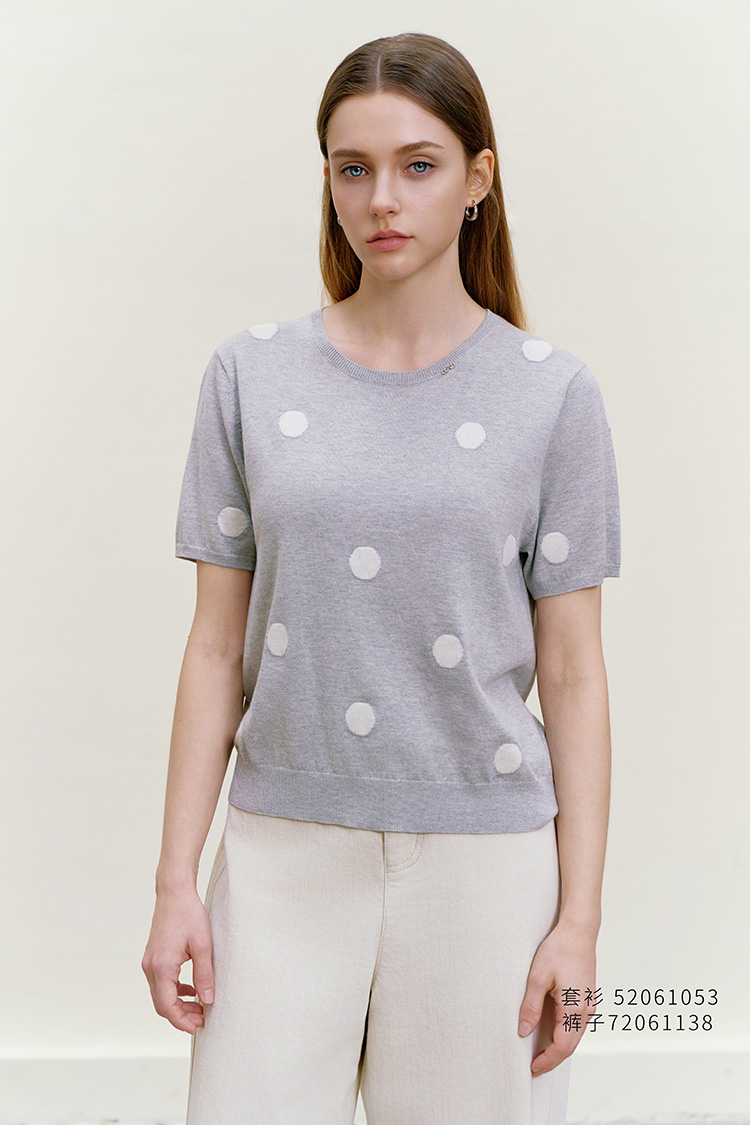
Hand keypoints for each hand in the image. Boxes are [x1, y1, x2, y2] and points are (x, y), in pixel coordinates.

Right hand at [141, 886, 214, 1033]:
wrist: (174, 893)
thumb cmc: (189, 915)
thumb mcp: (202, 945)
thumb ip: (204, 975)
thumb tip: (208, 1000)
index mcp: (162, 967)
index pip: (166, 1006)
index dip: (181, 1021)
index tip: (197, 1027)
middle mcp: (151, 967)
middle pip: (162, 1004)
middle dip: (181, 1016)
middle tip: (202, 1020)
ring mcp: (150, 962)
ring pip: (160, 994)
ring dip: (178, 1004)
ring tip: (200, 1007)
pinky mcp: (153, 957)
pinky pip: (161, 982)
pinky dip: (175, 991)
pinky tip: (191, 990)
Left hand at [517, 919, 597, 1074]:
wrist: (578, 932)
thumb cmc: (559, 949)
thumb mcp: (537, 977)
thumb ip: (531, 1006)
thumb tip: (524, 1031)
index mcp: (574, 1008)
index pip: (562, 1046)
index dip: (547, 1060)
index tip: (532, 1067)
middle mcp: (586, 1011)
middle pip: (570, 1047)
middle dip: (553, 1059)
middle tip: (534, 1066)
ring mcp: (589, 1006)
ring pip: (575, 1037)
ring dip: (559, 1048)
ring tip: (540, 1053)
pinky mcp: (587, 1000)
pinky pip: (577, 1026)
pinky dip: (565, 1036)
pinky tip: (551, 1034)